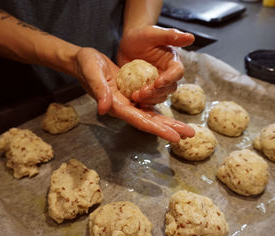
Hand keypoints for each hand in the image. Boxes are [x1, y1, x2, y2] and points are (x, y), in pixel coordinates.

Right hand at [74, 47, 193, 141]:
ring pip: (151, 115)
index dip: (158, 129)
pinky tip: (172, 118)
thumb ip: (99, 90)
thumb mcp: (92, 74)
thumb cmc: (86, 65)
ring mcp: (128, 102)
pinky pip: (149, 106)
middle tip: (190, 134)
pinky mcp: (131, 95)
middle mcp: (124, 107)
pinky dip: (160, 113)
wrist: (84, 61)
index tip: (174, 136)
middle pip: (150, 122)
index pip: (140, 120)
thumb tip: (104, 108)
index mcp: (116, 105)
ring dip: (169, 123)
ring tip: (186, 129)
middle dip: (170, 129)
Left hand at [118, 26, 193, 104]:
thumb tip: (191, 37)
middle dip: (157, 92)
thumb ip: (170, 35)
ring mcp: (158, 83)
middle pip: (169, 88)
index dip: (169, 78)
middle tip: (142, 92)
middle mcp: (168, 74)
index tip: (157, 82)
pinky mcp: (148, 90)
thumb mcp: (153, 33)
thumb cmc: (141, 35)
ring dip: (149, 99)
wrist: (127, 44)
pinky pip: (149, 100)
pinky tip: (133, 99)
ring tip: (135, 96)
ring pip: (160, 96)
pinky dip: (143, 102)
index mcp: (173, 61)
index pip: (177, 72)